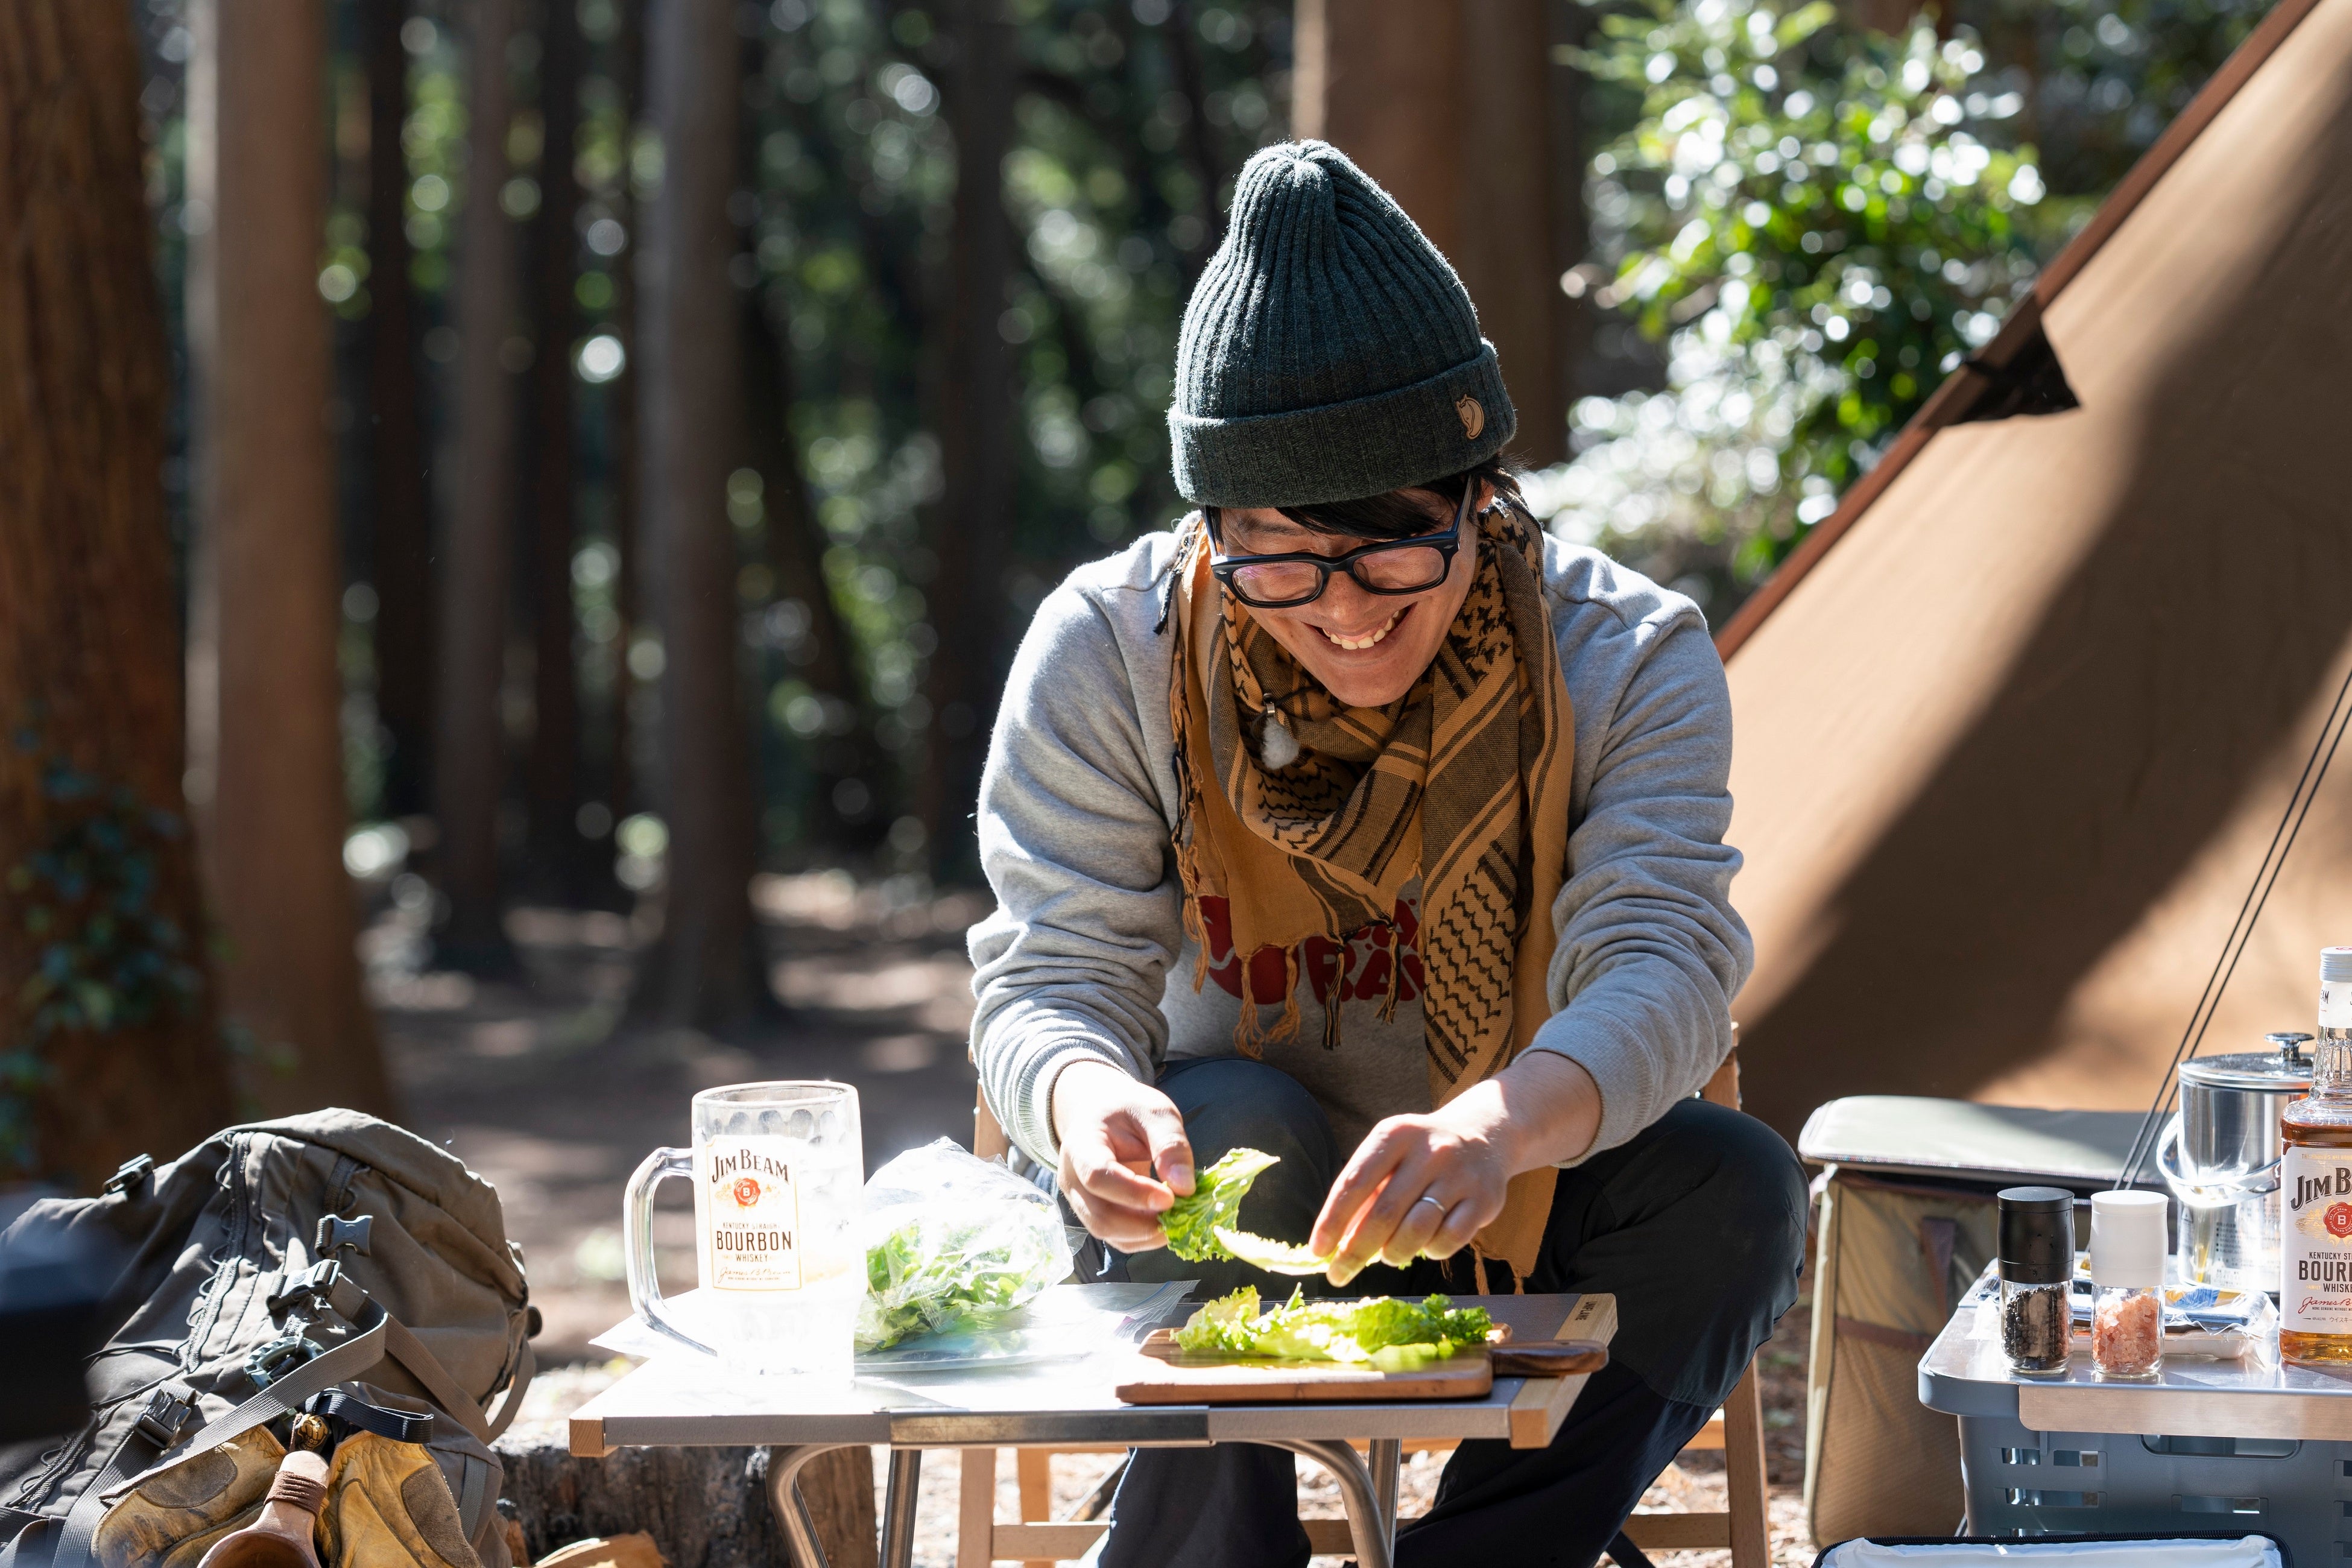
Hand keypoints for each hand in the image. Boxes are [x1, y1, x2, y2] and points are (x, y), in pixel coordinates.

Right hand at [1051, 1060, 1194, 1250]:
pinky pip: (1115, 1238)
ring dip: (1146, 1234)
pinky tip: (1165, 1221)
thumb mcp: (1155, 1112)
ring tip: (1177, 1217)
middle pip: (1100, 1216)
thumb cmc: (1128, 1110)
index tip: (1171, 1198)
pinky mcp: (1093, 1215)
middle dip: (1144, 1224)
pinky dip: (1143, 1238)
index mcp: (1081, 1144)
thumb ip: (1170, 1144)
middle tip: (1182, 1213)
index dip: (1134, 1193)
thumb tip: (1185, 1188)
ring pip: (1106, 1233)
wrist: (1101, 1115)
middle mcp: (1071, 1178)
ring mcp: (1079, 1200)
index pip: (1098, 1176)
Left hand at [1309, 1053, 1600, 1286]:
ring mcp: (1460, 1174)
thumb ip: (1363, 1195)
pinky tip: (1425, 1245)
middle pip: (1384, 1213)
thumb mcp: (1389, 1158)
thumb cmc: (1420, 1155)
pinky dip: (1429, 1251)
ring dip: (1394, 1253)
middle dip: (1355, 1251)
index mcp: (1395, 1134)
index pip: (1354, 1182)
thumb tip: (1333, 1245)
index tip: (1317, 1250)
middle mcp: (1429, 1150)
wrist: (1483, 1135)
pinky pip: (1449, 1240)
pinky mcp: (1484, 1199)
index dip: (1332, 1220)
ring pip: (1416, 1231)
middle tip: (1339, 1273)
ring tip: (1388, 1255)